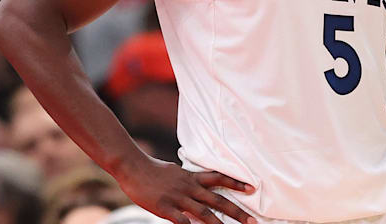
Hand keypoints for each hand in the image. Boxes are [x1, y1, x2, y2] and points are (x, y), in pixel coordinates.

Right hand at [114, 155, 255, 223]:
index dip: (236, 183)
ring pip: (205, 213)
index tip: (252, 188)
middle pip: (218, 200)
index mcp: (192, 178)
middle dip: (237, 212)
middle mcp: (189, 187)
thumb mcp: (176, 172)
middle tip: (252, 221)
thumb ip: (188, 180)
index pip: (219, 178)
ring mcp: (178, 198)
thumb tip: (197, 183)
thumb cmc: (152, 170)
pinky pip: (182, 221)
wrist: (133, 166)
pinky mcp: (165, 208)